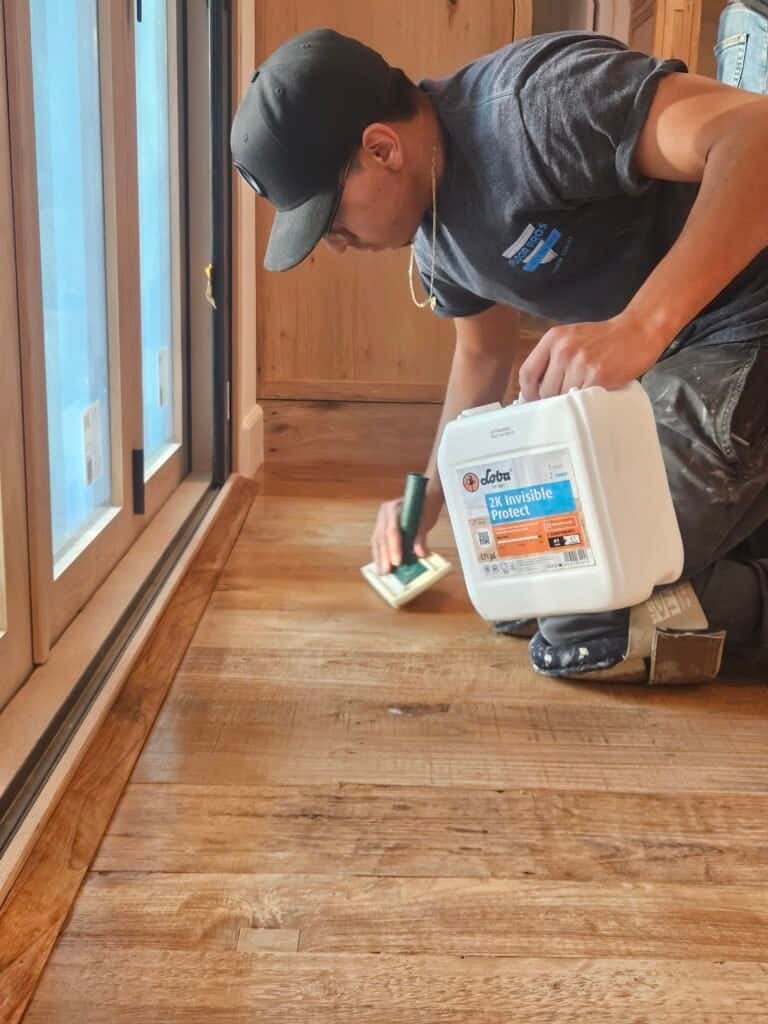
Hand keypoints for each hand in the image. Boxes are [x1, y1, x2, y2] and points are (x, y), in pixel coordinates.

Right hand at [371, 487, 442, 574]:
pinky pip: (378, 542)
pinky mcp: (381, 528)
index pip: (392, 530)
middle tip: (387, 571)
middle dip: (384, 556)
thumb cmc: (425, 506)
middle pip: (382, 537)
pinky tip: (381, 565)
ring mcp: (381, 520)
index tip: (397, 562)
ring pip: (377, 541)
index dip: (394, 547)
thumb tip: (420, 553)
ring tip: (382, 572)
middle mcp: (384, 514)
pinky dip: (380, 554)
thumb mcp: (426, 520)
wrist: (424, 497)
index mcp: (393, 508)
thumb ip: (421, 536)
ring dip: (379, 558)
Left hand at [518, 309, 669, 400]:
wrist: (638, 331)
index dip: (528, 393)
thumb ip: (553, 358)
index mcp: (553, 338)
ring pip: (561, 397)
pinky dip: (585, 403)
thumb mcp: (572, 338)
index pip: (527, 373)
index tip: (535, 401)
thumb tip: (536, 390)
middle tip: (564, 402)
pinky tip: (592, 397)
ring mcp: (580, 362)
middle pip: (543, 390)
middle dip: (551, 400)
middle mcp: (563, 349)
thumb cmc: (605, 338)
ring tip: (581, 398)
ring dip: (569, 403)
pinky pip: (581, 399)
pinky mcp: (597, 375)